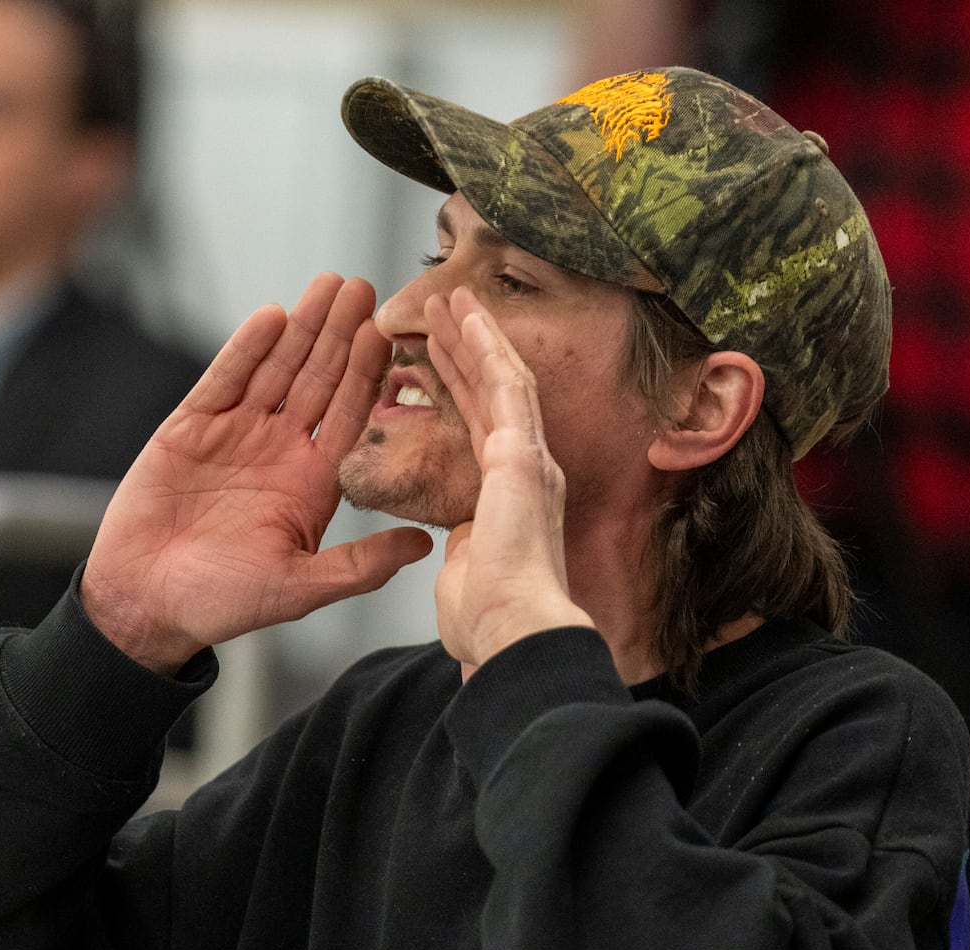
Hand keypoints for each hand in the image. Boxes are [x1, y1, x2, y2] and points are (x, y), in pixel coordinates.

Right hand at [82, 274, 432, 673]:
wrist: (143, 605)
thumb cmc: (221, 604)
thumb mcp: (301, 587)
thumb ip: (361, 564)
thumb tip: (423, 545)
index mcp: (313, 484)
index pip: (350, 416)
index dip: (370, 375)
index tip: (391, 336)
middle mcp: (280, 451)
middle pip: (319, 380)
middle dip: (342, 334)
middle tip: (366, 289)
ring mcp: (236, 434)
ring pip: (277, 369)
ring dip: (303, 327)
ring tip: (329, 286)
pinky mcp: (191, 428)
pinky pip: (224, 379)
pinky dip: (246, 349)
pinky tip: (273, 317)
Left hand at [425, 288, 593, 675]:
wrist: (512, 631)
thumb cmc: (488, 622)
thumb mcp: (467, 574)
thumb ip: (467, 552)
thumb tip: (462, 554)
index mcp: (513, 498)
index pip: (482, 427)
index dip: (461, 387)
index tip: (439, 358)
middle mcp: (529, 470)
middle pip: (493, 394)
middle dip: (468, 350)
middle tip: (444, 312)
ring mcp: (530, 459)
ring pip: (502, 379)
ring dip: (475, 336)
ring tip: (449, 298)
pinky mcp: (522, 454)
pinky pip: (504, 386)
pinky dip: (486, 347)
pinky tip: (468, 317)